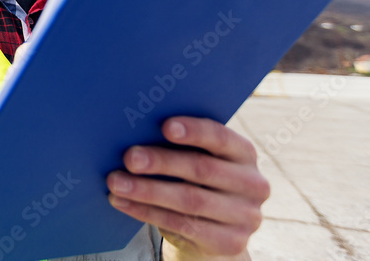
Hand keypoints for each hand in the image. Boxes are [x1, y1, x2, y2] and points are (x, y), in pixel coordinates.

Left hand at [106, 116, 268, 259]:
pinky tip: (122, 202)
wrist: (213, 229)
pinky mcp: (230, 242)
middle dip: (161, 162)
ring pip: (189, 200)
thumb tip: (133, 129)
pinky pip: (182, 225)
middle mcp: (253, 184)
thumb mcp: (196, 158)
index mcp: (244, 153)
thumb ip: (178, 144)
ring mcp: (245, 216)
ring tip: (116, 182)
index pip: (221, 137)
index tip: (164, 126)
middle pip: (202, 169)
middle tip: (129, 157)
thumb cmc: (195, 180)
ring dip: (146, 190)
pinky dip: (146, 212)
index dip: (194, 131)